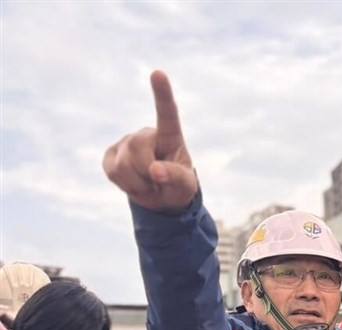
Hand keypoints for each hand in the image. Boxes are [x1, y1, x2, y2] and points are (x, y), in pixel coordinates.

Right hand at [103, 70, 197, 211]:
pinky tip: (135, 182)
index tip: (158, 74)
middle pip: (137, 148)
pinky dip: (126, 185)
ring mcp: (126, 143)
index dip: (162, 94)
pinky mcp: (111, 155)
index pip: (167, 113)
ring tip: (149, 183)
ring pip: (123, 164)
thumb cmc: (178, 186)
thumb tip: (155, 170)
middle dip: (147, 173)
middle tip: (159, 182)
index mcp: (170, 136)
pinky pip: (113, 172)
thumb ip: (175, 176)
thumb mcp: (186, 186)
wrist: (161, 198)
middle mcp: (146, 134)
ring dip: (138, 183)